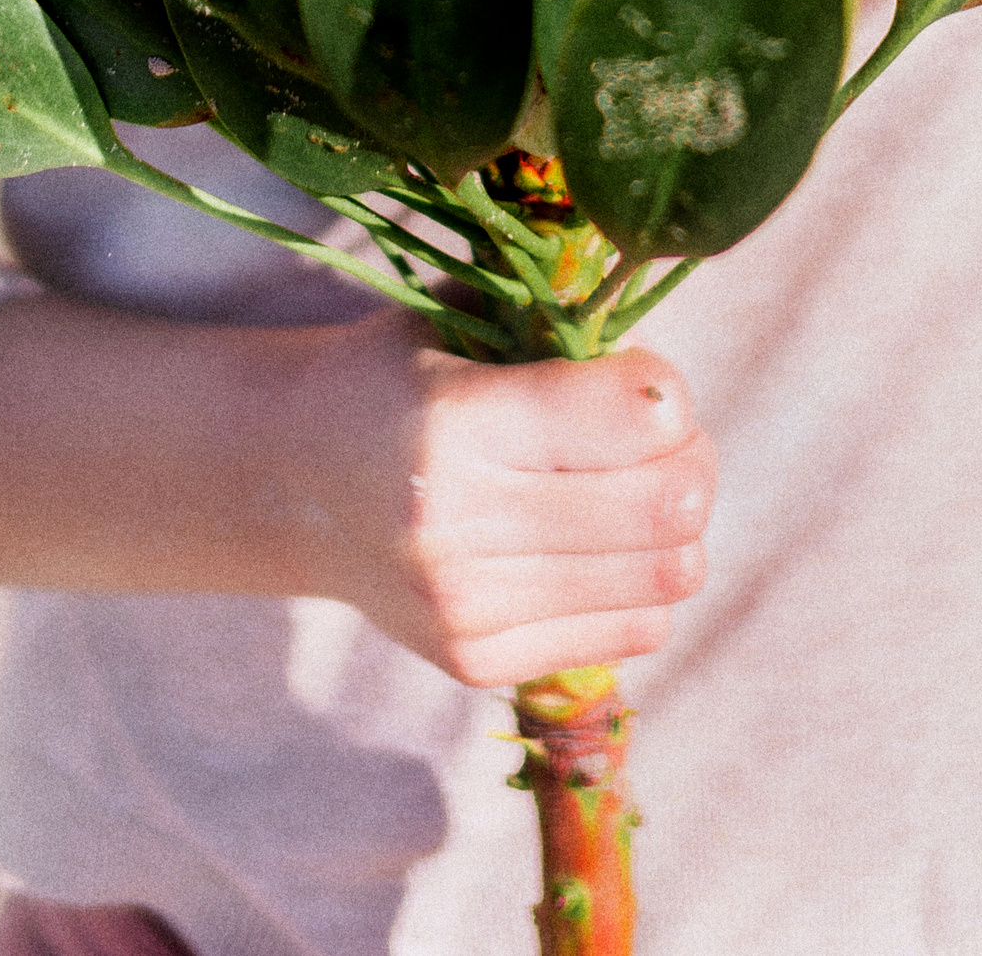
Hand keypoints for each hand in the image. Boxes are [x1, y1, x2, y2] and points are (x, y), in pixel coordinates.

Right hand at [287, 313, 715, 687]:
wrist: (291, 480)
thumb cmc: (394, 376)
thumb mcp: (459, 318)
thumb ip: (563, 320)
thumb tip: (670, 361)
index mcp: (454, 421)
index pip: (641, 414)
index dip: (667, 389)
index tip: (639, 376)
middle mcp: (456, 528)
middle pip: (669, 502)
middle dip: (690, 456)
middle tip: (663, 436)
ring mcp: (466, 610)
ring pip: (666, 576)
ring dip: (677, 525)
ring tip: (635, 487)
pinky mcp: (476, 663)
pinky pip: (636, 630)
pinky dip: (643, 582)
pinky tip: (599, 544)